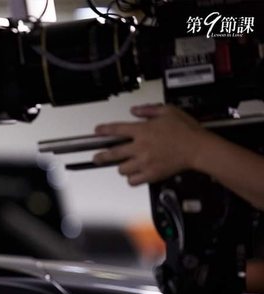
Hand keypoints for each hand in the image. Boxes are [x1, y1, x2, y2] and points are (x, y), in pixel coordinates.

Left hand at [93, 104, 209, 185]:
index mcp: (143, 131)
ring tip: (123, 165)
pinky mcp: (151, 174)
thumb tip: (135, 111)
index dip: (104, 130)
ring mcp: (144, 162)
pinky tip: (134, 175)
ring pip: (121, 169)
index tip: (97, 131)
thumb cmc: (186, 130)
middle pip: (113, 153)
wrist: (199, 148)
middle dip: (101, 156)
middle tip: (97, 158)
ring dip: (121, 167)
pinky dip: (131, 179)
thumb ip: (149, 110)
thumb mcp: (168, 111)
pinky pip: (133, 181)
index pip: (116, 129)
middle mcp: (140, 147)